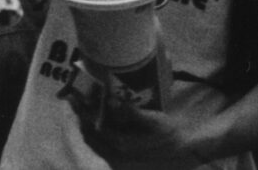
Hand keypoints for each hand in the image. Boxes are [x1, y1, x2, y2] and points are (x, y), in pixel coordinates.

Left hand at [77, 92, 205, 167]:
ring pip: (94, 144)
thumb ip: (130, 111)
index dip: (82, 110)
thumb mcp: (153, 120)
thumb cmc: (169, 136)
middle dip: (81, 117)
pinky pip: (102, 150)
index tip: (74, 95)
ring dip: (87, 127)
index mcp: (122, 146)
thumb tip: (110, 100)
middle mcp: (116, 158)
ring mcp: (118, 165)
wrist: (183, 156)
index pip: (93, 126)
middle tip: (76, 100)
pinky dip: (96, 137)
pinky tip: (98, 124)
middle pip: (89, 136)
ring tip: (84, 110)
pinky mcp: (120, 167)